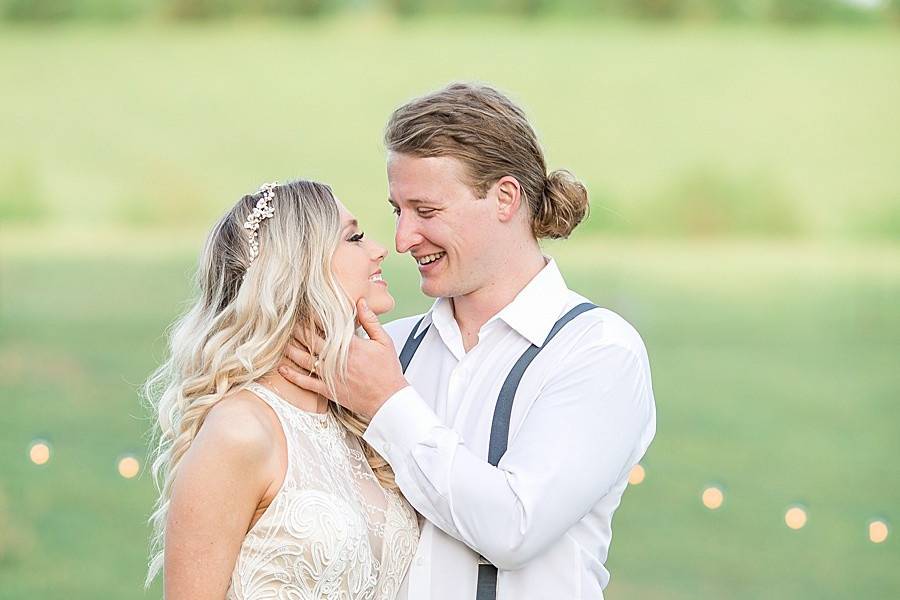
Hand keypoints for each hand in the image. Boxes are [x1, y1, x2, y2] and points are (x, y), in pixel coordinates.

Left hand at [279, 298, 408, 419]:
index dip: (313, 316)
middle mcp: (336, 360)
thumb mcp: (384, 342)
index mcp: (349, 345)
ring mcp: (330, 376)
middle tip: (290, 321)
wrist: (388, 400)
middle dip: (299, 330)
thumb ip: (371, 321)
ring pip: (304, 359)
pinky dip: (292, 376)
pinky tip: (283, 368)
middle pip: (311, 341)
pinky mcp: (327, 390)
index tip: (305, 309)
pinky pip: (305, 383)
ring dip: (292, 349)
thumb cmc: (388, 372)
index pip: (326, 326)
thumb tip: (361, 302)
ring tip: (283, 340)